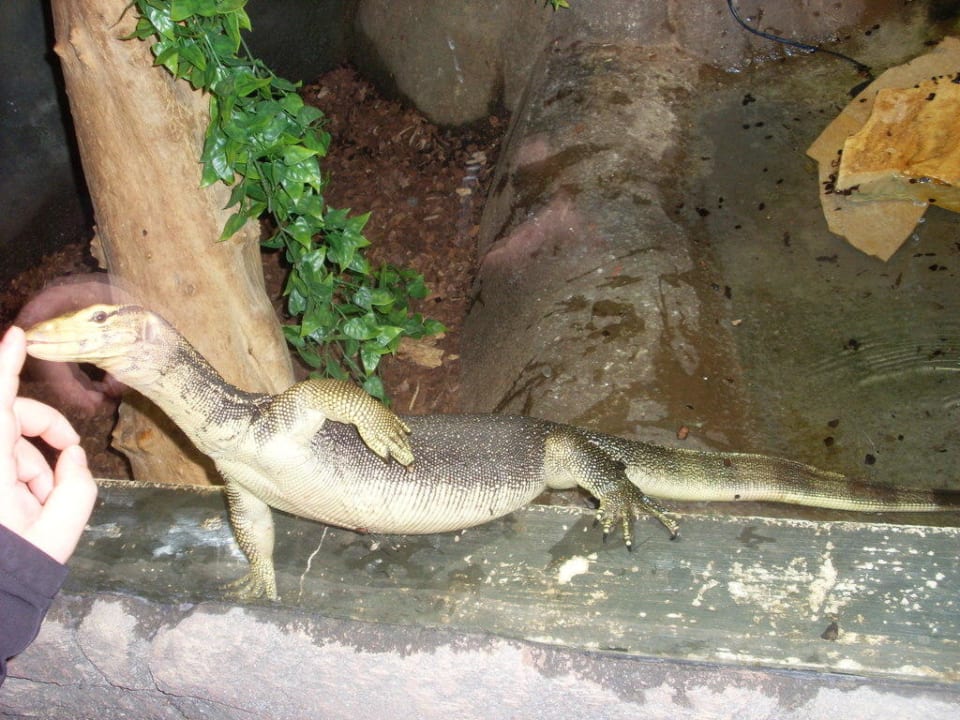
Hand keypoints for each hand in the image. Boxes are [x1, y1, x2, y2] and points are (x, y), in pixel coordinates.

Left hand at [0, 326, 96, 563]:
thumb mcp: (60, 530)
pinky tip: (34, 505)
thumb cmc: (20, 563)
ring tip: (45, 503)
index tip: (16, 336)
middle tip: (72, 450)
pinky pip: (10, 462)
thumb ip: (77, 486)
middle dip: (47, 427)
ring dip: (37, 465)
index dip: (5, 368)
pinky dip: (28, 477)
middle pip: (13, 418)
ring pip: (13, 443)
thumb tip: (72, 458)